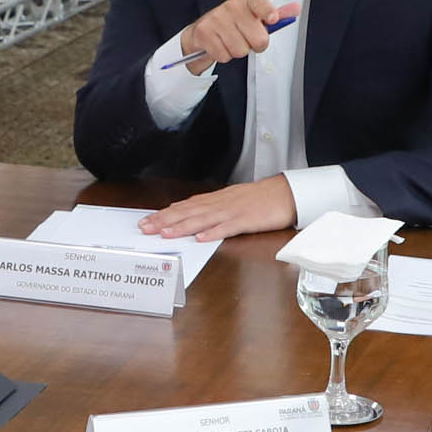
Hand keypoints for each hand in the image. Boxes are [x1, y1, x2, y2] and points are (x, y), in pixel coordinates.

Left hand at [139, 174, 297, 241]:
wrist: (286, 193)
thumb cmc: (260, 198)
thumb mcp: (232, 200)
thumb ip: (213, 208)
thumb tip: (192, 214)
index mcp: (216, 200)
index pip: (185, 206)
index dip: (165, 214)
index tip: (147, 220)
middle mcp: (220, 204)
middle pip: (188, 212)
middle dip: (165, 220)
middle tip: (145, 227)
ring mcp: (233, 212)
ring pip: (203, 219)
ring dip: (182, 226)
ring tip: (165, 233)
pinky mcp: (247, 220)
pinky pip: (228, 228)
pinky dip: (214, 232)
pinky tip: (201, 238)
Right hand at [174, 0, 297, 75]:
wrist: (201, 32)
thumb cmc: (233, 25)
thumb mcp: (253, 18)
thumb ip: (274, 15)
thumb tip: (296, 8)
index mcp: (246, 1)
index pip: (259, 3)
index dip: (268, 12)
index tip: (273, 19)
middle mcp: (231, 6)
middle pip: (258, 39)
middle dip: (253, 46)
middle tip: (245, 40)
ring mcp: (216, 18)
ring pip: (240, 50)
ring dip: (236, 52)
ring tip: (229, 42)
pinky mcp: (204, 32)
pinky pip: (224, 56)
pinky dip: (223, 55)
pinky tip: (219, 46)